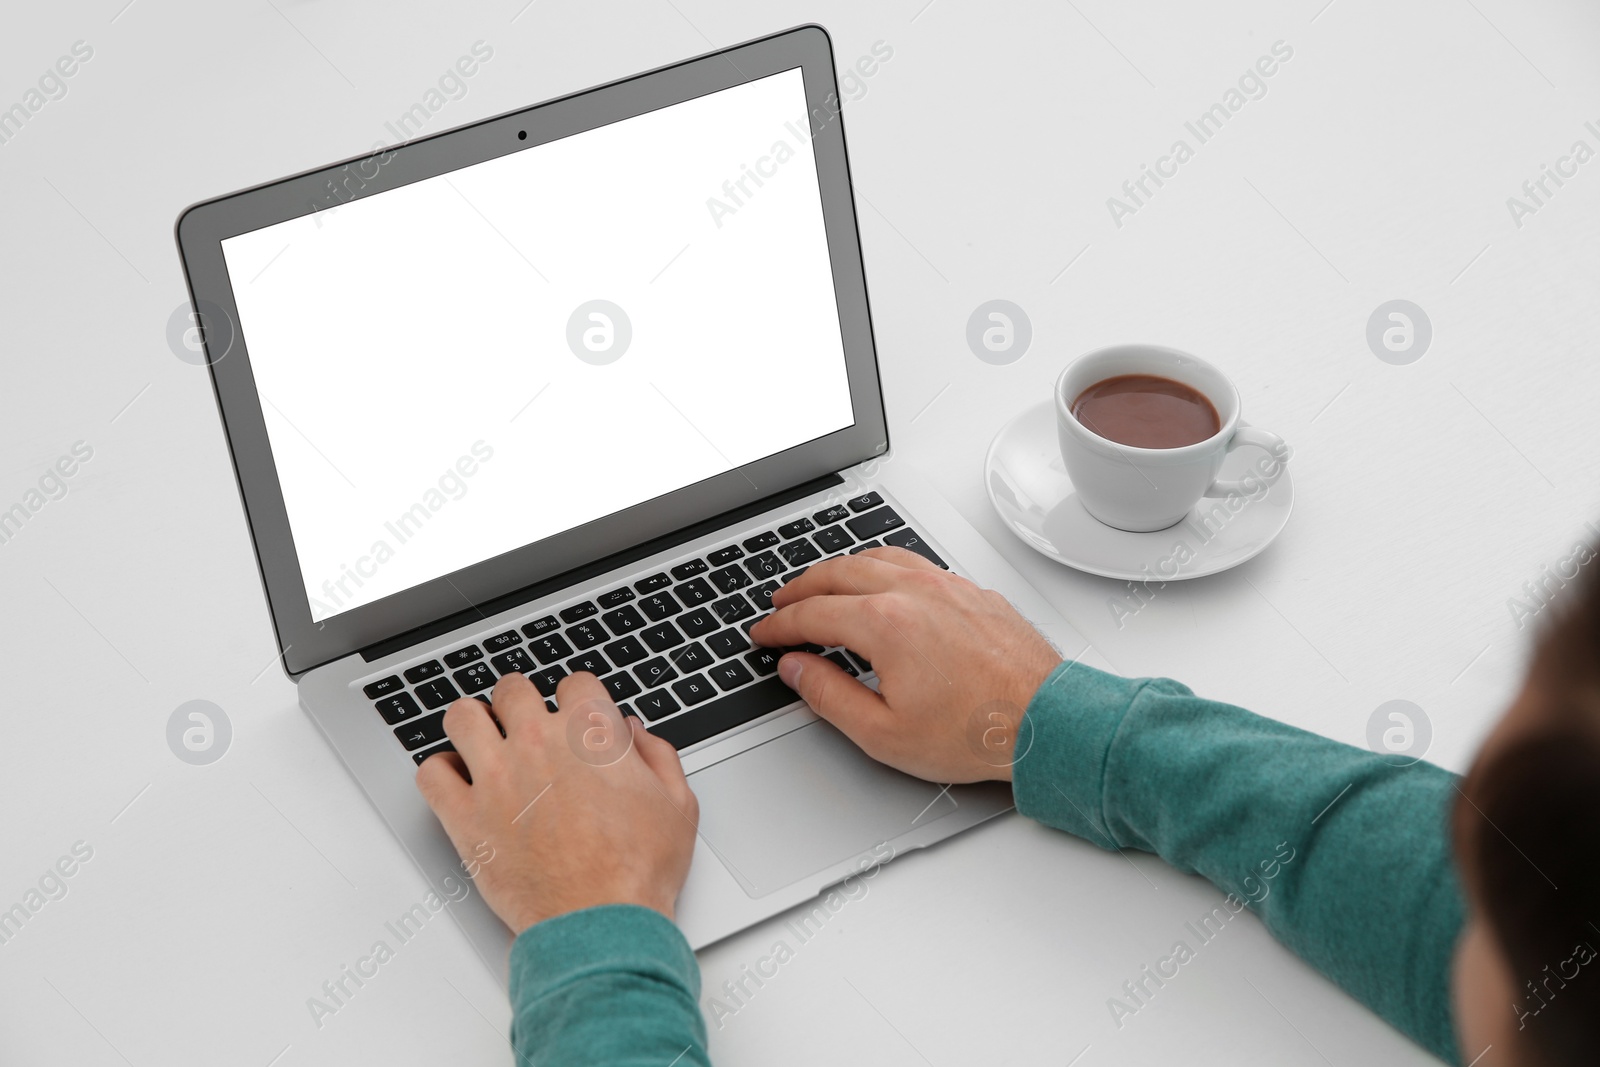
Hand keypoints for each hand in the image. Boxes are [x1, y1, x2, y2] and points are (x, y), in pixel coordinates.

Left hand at [415, 671, 697, 933]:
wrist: (600, 924)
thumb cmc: (638, 872)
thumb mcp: (677, 805)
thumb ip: (658, 757)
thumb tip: (636, 734)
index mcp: (592, 734)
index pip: (574, 682)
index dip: (577, 697)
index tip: (574, 712)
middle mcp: (539, 744)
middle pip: (513, 689)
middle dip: (520, 702)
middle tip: (524, 723)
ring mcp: (497, 777)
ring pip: (463, 717)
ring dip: (473, 723)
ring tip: (481, 739)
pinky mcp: (465, 817)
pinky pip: (431, 773)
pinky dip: (440, 771)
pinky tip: (457, 781)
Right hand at [749, 546, 1060, 782]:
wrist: (1046, 722)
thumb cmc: (977, 730)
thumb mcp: (882, 733)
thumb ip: (828, 695)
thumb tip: (797, 669)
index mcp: (884, 623)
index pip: (813, 614)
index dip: (780, 625)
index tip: (765, 634)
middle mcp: (914, 593)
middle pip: (839, 573)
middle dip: (802, 587)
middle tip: (782, 604)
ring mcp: (946, 586)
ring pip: (878, 557)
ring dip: (841, 568)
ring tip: (824, 583)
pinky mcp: (972, 591)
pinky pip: (915, 562)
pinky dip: (883, 565)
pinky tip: (883, 579)